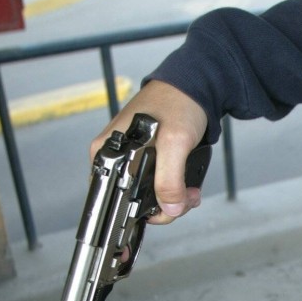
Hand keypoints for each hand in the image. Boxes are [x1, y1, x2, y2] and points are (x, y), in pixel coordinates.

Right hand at [91, 79, 208, 224]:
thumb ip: (169, 179)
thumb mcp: (174, 142)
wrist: (194, 86)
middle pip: (132, 203)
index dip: (138, 214)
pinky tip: (187, 187)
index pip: (113, 200)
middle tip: (186, 199)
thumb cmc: (177, 102)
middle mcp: (114, 159)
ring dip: (172, 200)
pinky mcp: (145, 161)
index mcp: (107, 154)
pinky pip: (156, 186)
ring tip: (191, 192)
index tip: (161, 215)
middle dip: (164, 207)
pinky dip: (174, 190)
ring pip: (147, 197)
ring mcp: (130, 160)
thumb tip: (169, 209)